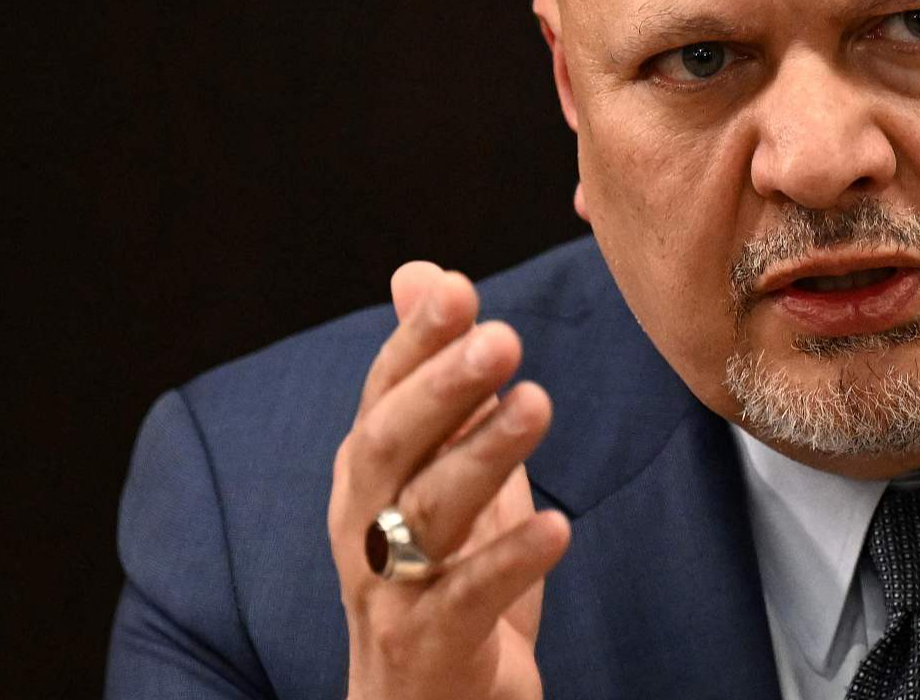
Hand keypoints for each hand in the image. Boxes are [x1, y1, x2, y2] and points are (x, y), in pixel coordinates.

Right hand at [328, 262, 571, 699]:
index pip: (383, 394)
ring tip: (537, 405)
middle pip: (390, 447)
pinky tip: (557, 526)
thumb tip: (422, 273)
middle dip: (441, 389)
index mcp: (368, 474)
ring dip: (482, 457)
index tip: (459, 289)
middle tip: (503, 337)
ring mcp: (389, 589)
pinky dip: (507, 562)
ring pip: (427, 516)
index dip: (416, 343)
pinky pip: (465, 600)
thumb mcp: (440, 467)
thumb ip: (438, 377)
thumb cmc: (438, 575)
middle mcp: (363, 524)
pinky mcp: (429, 646)